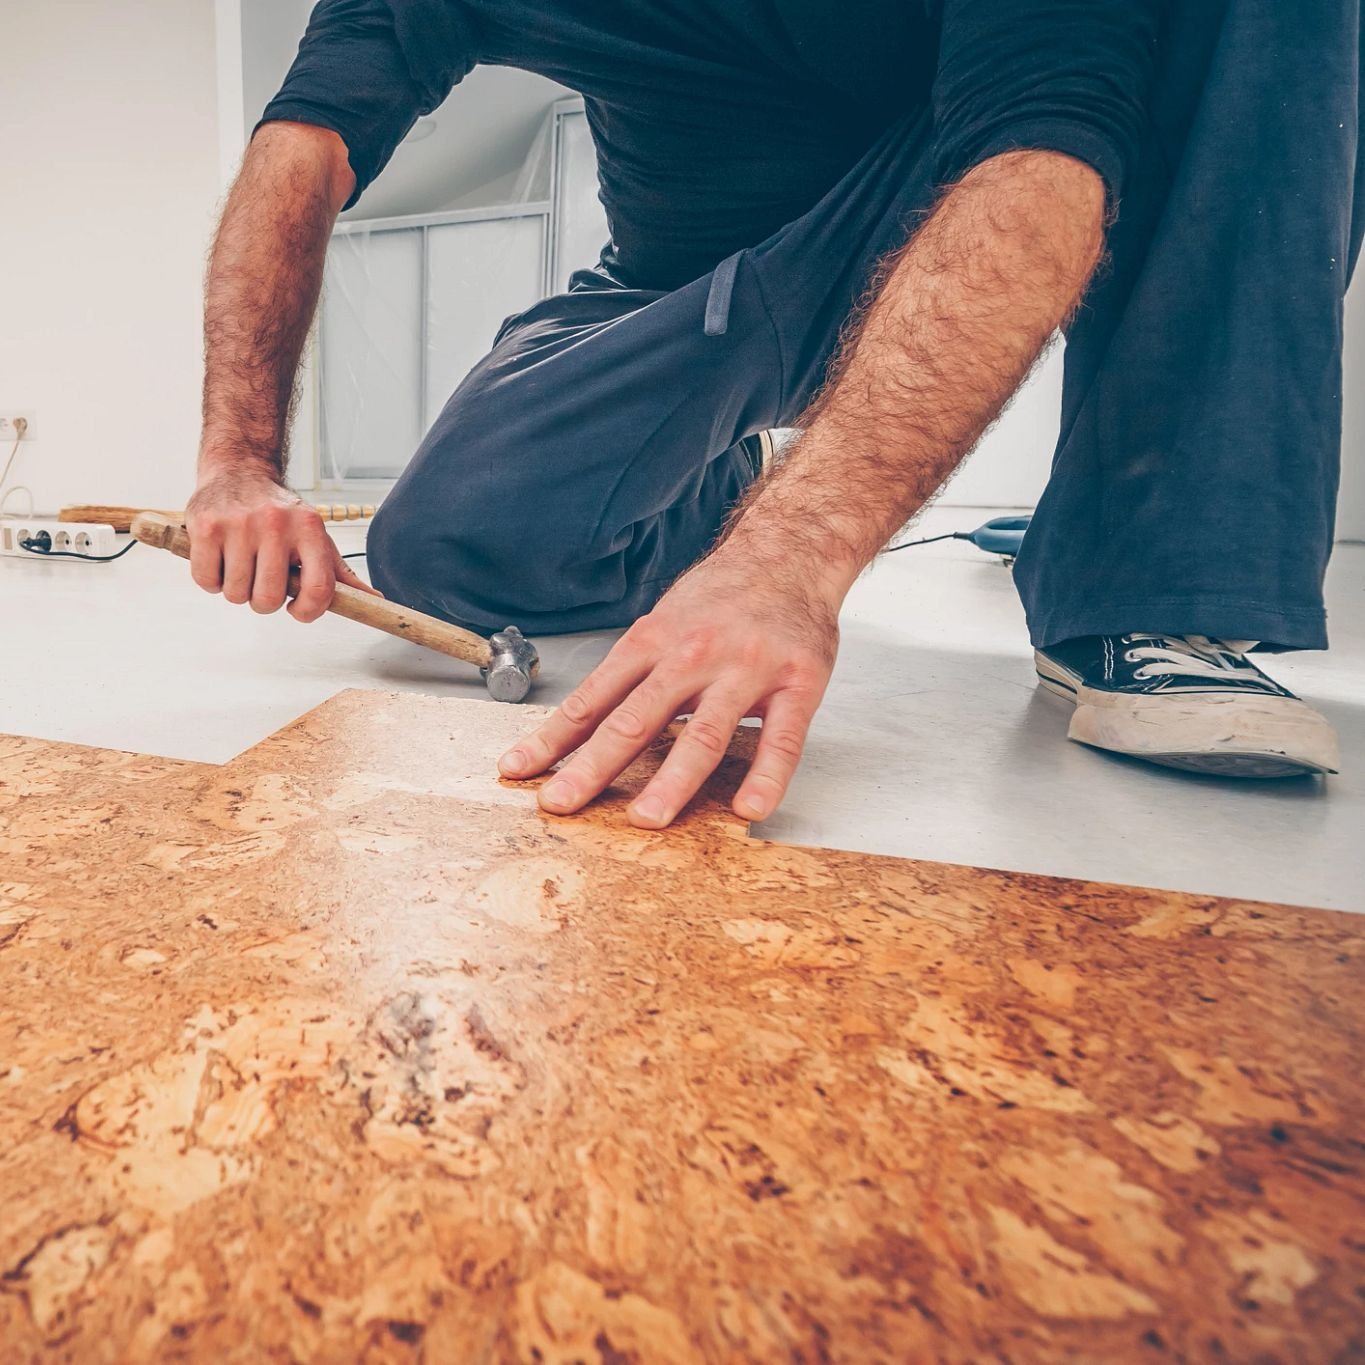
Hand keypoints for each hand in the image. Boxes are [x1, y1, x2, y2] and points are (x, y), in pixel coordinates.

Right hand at [185, 466, 378, 621]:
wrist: (239, 470)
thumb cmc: (281, 513)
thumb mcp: (315, 536)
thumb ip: (340, 573)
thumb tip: (375, 601)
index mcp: (310, 529)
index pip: (318, 588)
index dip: (307, 611)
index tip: (297, 609)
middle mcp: (276, 524)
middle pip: (268, 599)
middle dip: (263, 601)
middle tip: (261, 581)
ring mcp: (239, 524)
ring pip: (235, 594)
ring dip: (236, 590)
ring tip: (241, 565)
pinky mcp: (206, 526)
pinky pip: (206, 581)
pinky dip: (211, 580)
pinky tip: (220, 560)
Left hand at [498, 548, 839, 827]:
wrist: (789, 551)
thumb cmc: (720, 596)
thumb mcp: (662, 622)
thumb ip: (632, 674)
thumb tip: (582, 726)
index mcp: (651, 641)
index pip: (592, 699)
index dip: (551, 738)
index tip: (518, 770)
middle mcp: (692, 655)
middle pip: (636, 720)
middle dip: (593, 765)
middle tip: (561, 802)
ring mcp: (746, 669)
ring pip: (704, 734)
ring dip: (673, 781)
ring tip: (646, 818)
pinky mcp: (797, 683)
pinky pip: (782, 739)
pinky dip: (766, 777)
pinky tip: (749, 809)